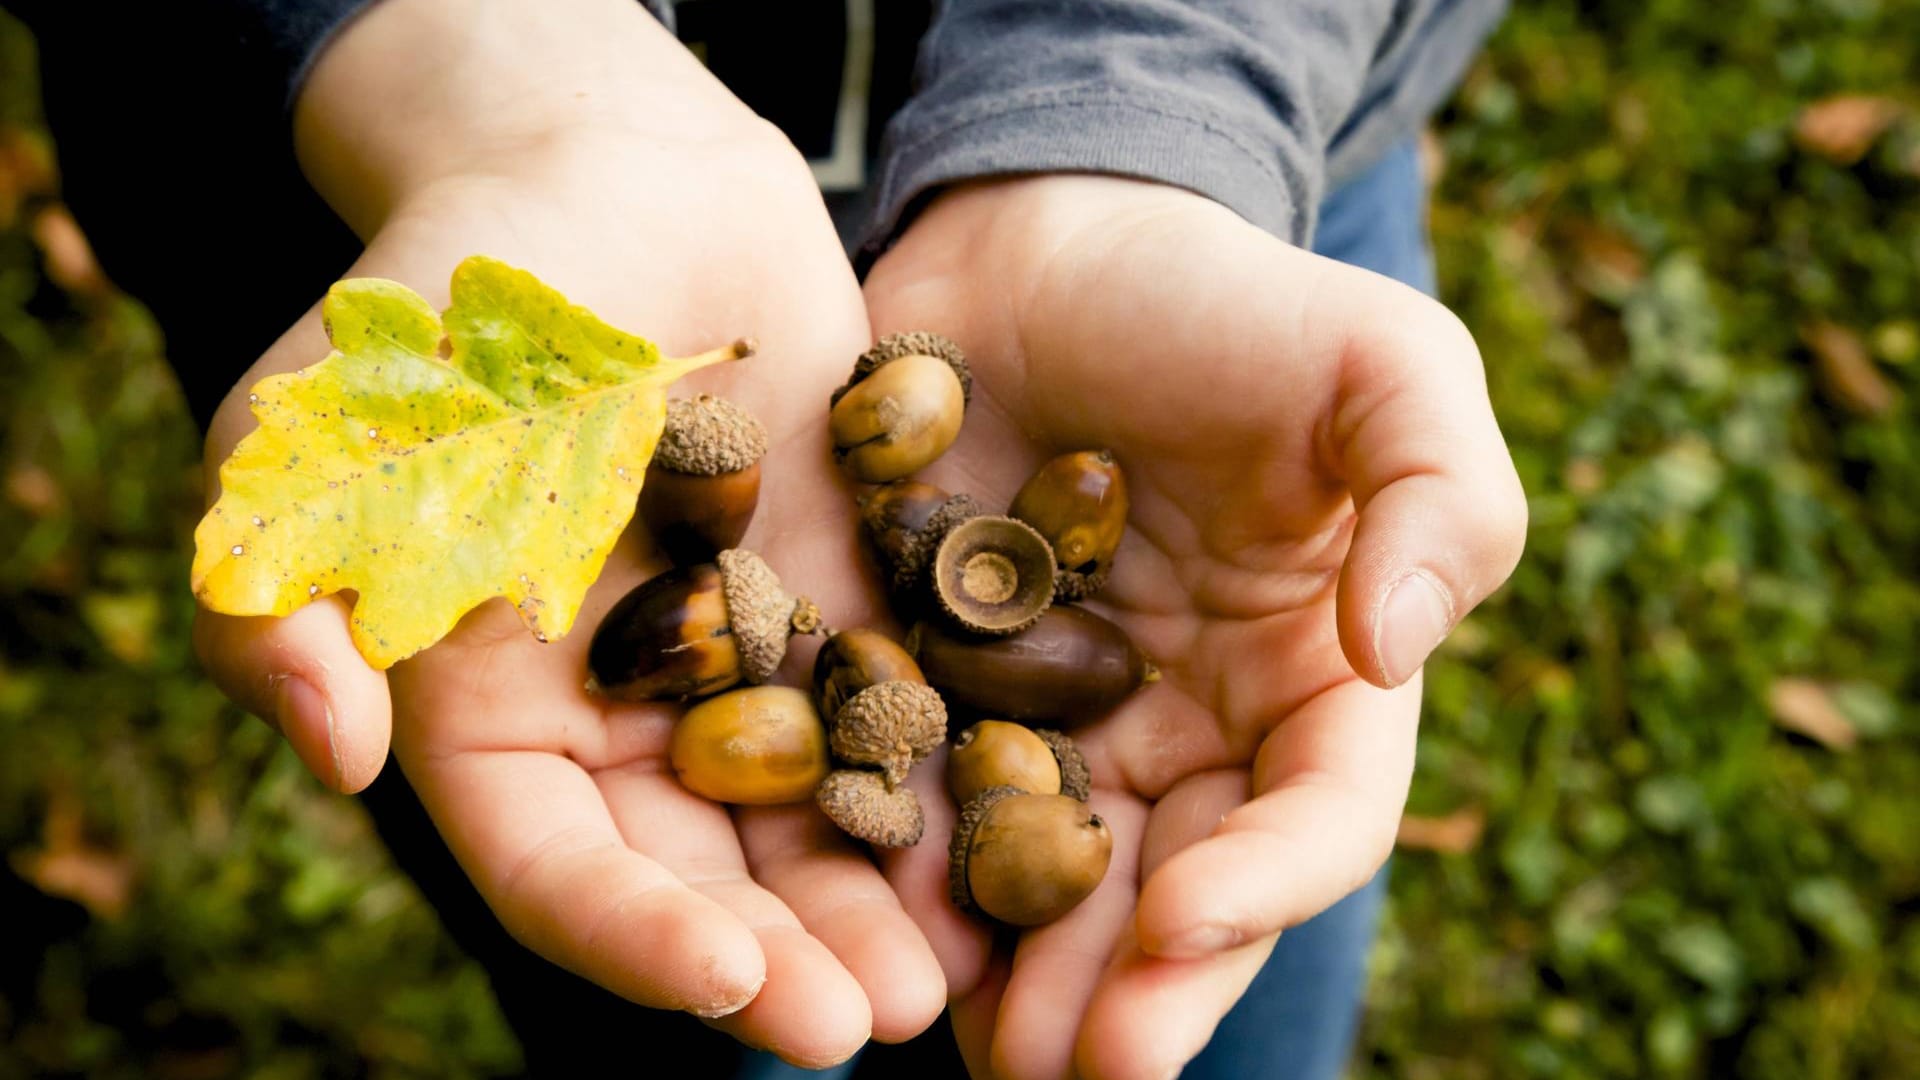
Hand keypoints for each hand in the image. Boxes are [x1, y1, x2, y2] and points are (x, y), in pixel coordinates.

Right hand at [190, 1, 942, 1064]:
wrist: (615, 178)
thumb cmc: (450, 298)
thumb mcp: (319, 429)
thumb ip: (282, 591)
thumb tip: (334, 751)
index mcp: (488, 709)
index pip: (553, 863)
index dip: (631, 939)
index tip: (729, 989)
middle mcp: (620, 712)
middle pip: (696, 872)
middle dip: (776, 956)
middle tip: (870, 1025)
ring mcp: (740, 661)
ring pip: (807, 815)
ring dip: (872, 901)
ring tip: (952, 976)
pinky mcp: (839, 598)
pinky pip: (894, 704)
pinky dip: (943, 777)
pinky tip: (1014, 834)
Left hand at [863, 175, 1526, 1078]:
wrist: (1047, 241)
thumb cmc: (1228, 300)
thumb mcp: (1382, 361)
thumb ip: (1441, 496)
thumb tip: (1392, 652)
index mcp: (1305, 678)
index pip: (1313, 812)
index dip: (1265, 883)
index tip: (1184, 922)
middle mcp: (1183, 726)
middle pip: (1171, 885)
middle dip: (1125, 988)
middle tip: (1064, 1072)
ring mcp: (1052, 715)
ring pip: (1042, 872)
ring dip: (1010, 970)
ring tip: (966, 1048)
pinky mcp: (930, 678)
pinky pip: (915, 789)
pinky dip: (897, 866)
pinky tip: (862, 928)